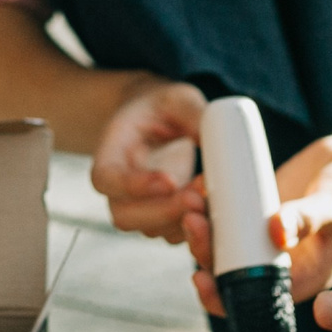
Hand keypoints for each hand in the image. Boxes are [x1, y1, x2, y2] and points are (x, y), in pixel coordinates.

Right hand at [91, 78, 206, 240]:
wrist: (158, 121)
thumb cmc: (162, 107)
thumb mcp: (177, 98)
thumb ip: (194, 113)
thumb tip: (224, 139)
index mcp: (110, 153)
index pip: (106, 179)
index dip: (133, 186)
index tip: (169, 180)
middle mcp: (118, 189)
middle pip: (126, 216)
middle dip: (164, 211)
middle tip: (197, 197)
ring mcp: (139, 208)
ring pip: (153, 230)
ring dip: (184, 220)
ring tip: (211, 194)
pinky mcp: (164, 218)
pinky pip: (176, 233)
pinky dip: (197, 227)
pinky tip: (216, 205)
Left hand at [181, 125, 331, 313]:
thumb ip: (311, 217)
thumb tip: (275, 234)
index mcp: (302, 278)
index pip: (254, 301)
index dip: (221, 296)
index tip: (199, 275)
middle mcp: (280, 262)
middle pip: (229, 269)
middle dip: (204, 248)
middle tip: (193, 215)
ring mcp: (266, 235)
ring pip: (222, 241)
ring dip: (201, 225)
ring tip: (191, 195)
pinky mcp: (260, 209)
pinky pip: (227, 214)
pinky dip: (210, 204)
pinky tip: (199, 185)